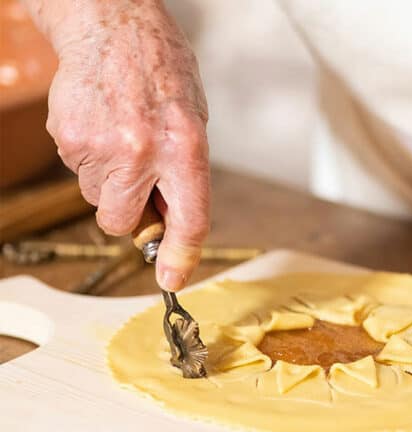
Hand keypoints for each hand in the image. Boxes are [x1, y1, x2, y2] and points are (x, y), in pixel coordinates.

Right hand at [44, 2, 209, 290]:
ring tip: (121, 135)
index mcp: (186, 149)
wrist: (112, 25)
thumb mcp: (194, 122)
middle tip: (138, 178)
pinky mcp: (68, 139)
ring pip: (98, 198)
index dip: (179, 256)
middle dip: (130, 211)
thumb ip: (184, 175)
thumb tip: (168, 222)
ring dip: (110, 180)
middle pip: (123, 222)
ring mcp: (100, 147)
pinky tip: (102, 124)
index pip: (190, 220)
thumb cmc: (160, 71)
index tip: (172, 278)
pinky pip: (79, 172)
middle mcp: (143, 153)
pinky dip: (91, 158)